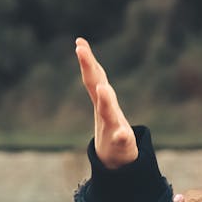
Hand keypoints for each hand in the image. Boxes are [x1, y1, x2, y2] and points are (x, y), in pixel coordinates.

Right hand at [75, 37, 137, 168]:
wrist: (116, 158)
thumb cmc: (112, 126)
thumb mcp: (105, 103)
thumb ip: (97, 80)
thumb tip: (81, 48)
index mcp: (102, 100)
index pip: (93, 77)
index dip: (87, 60)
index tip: (79, 42)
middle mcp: (105, 109)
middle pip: (96, 86)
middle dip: (89, 69)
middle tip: (80, 50)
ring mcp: (112, 125)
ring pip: (108, 111)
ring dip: (105, 101)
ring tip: (103, 88)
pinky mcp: (122, 141)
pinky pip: (121, 138)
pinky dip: (121, 136)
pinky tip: (122, 134)